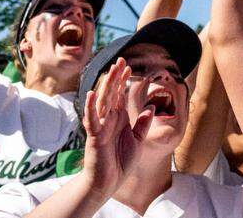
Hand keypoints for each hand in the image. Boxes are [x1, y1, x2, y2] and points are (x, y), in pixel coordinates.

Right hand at [81, 59, 152, 197]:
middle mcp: (109, 119)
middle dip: (116, 77)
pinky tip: (91, 93)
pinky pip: (92, 119)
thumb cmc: (121, 162)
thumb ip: (143, 124)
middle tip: (120, 60)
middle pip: (111, 94)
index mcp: (119, 119)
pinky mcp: (95, 136)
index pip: (120, 95)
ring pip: (102, 102)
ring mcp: (101, 126)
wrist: (109, 182)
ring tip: (110, 70)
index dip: (123, 81)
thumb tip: (151, 108)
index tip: (129, 66)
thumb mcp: (138, 141)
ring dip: (106, 86)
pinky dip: (91, 107)